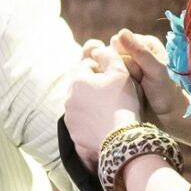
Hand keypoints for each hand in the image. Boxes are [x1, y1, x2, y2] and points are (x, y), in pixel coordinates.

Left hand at [62, 40, 145, 157]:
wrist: (122, 139)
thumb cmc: (122, 102)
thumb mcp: (120, 72)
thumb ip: (109, 56)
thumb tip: (98, 51)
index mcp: (77, 80)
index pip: (87, 65)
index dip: (103, 69)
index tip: (115, 79)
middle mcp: (68, 98)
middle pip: (82, 85)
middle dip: (94, 86)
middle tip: (114, 94)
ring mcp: (69, 118)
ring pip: (80, 103)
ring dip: (91, 103)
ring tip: (110, 110)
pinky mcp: (74, 134)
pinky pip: (81, 122)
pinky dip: (90, 121)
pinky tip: (104, 124)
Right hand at [111, 28, 190, 152]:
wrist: (165, 115)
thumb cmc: (165, 92)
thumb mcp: (156, 70)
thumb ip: (140, 52)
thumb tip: (121, 32)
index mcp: (144, 43)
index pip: (119, 44)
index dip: (126, 60)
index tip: (141, 74)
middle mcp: (132, 51)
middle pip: (110, 56)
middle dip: (121, 71)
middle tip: (137, 83)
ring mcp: (123, 65)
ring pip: (105, 68)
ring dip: (115, 80)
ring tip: (131, 89)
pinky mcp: (116, 78)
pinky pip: (102, 77)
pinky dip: (109, 85)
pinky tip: (122, 92)